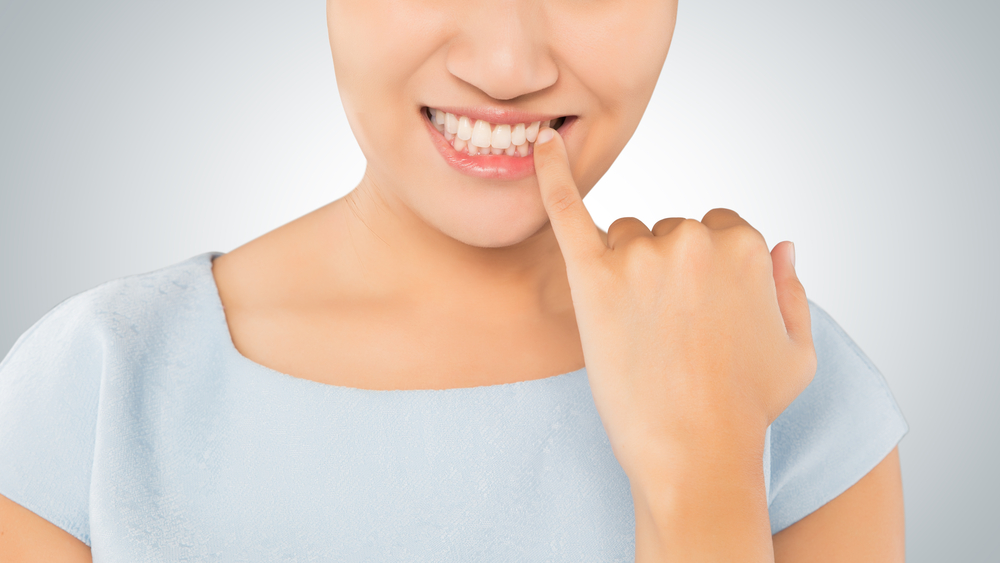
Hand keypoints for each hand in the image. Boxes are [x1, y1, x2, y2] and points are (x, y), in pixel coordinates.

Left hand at [532, 130, 816, 486]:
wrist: (695, 454)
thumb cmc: (748, 410)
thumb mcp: (798, 351)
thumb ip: (792, 289)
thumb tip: (784, 245)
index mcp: (745, 247)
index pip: (717, 230)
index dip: (705, 275)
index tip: (701, 314)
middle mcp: (693, 240)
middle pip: (669, 232)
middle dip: (668, 273)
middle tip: (670, 334)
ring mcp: (641, 257)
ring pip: (624, 237)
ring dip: (627, 268)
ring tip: (640, 331)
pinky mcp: (594, 278)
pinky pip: (566, 209)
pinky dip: (551, 173)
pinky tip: (542, 143)